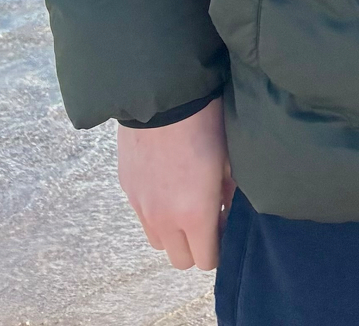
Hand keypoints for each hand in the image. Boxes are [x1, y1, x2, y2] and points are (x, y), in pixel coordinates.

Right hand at [116, 96, 232, 270]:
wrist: (163, 97)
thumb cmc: (205, 123)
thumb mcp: (227, 159)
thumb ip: (230, 192)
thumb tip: (230, 209)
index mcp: (194, 214)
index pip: (206, 261)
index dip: (218, 249)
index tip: (225, 228)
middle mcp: (164, 219)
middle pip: (181, 260)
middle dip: (197, 246)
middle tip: (209, 219)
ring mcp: (142, 207)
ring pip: (159, 242)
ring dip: (174, 233)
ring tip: (186, 203)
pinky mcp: (128, 191)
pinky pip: (144, 217)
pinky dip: (157, 213)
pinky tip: (168, 184)